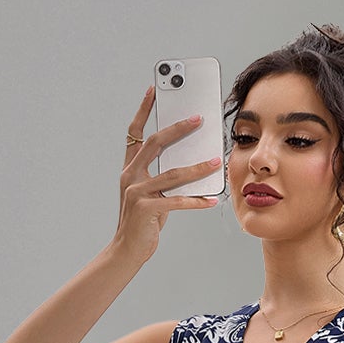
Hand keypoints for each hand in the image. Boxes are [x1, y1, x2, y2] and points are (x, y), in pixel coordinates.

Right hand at [115, 84, 222, 262]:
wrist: (127, 251)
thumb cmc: (143, 223)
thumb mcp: (152, 195)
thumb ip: (164, 179)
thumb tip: (192, 164)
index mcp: (129, 169)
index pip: (135, 133)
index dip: (143, 110)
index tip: (153, 91)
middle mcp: (130, 176)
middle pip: (155, 143)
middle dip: (178, 129)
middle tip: (198, 119)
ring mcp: (135, 192)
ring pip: (171, 174)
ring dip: (197, 168)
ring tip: (216, 163)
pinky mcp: (145, 209)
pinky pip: (176, 201)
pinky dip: (196, 201)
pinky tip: (211, 200)